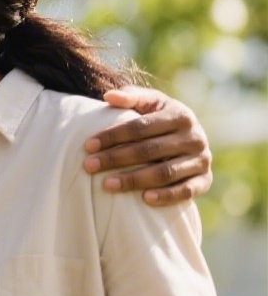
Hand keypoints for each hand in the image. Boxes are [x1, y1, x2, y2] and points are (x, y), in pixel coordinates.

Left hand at [84, 86, 212, 205]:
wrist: (189, 139)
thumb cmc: (160, 118)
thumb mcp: (150, 103)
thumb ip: (131, 97)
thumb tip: (109, 96)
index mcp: (180, 115)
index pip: (141, 127)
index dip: (113, 136)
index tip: (88, 145)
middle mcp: (194, 137)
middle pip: (150, 150)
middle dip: (116, 158)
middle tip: (89, 166)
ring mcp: (202, 160)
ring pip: (165, 172)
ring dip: (134, 179)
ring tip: (107, 184)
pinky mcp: (205, 180)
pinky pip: (186, 191)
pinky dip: (166, 196)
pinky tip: (144, 199)